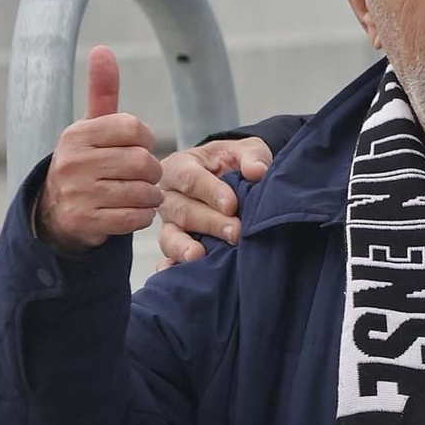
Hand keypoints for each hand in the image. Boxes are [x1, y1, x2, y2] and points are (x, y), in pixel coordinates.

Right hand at [35, 47, 160, 253]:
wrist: (55, 212)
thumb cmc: (85, 161)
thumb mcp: (90, 126)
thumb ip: (101, 91)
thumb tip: (102, 49)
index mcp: (78, 134)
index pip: (133, 128)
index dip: (146, 140)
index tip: (138, 147)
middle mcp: (74, 162)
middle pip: (143, 162)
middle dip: (153, 172)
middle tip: (146, 176)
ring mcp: (79, 194)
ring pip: (143, 192)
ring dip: (150, 196)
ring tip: (140, 194)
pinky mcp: (86, 222)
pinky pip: (136, 218)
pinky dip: (142, 216)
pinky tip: (133, 211)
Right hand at [155, 135, 273, 265]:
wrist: (226, 180)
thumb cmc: (231, 164)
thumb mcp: (243, 151)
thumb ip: (252, 156)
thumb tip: (257, 171)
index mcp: (180, 166)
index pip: (190, 178)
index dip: (210, 191)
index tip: (232, 205)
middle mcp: (168, 196)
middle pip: (183, 210)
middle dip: (210, 222)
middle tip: (235, 233)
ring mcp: (169, 223)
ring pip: (170, 235)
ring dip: (183, 247)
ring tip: (198, 256)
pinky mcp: (173, 245)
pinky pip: (167, 258)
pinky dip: (170, 267)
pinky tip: (174, 274)